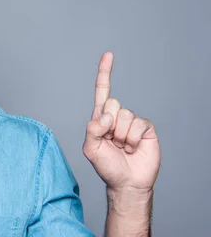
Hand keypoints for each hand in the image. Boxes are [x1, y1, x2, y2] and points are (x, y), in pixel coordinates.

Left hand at [82, 52, 160, 192]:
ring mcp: (132, 122)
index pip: (102, 91)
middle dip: (109, 124)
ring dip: (121, 136)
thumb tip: (105, 115)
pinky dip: (132, 139)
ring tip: (121, 147)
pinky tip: (132, 148)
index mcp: (101, 118)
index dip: (105, 73)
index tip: (108, 55)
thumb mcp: (90, 149)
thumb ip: (92, 130)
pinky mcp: (146, 128)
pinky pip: (138, 124)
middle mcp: (116, 116)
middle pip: (112, 103)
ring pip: (124, 115)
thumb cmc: (106, 166)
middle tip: (111, 141)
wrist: (127, 182)